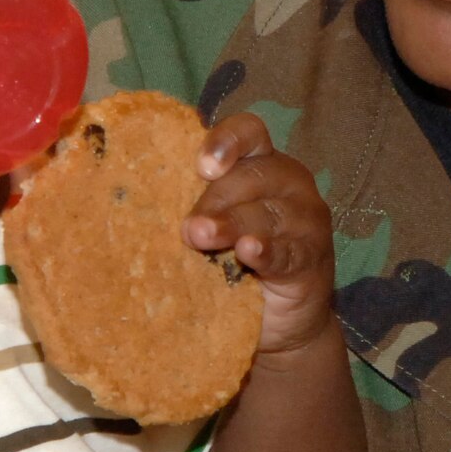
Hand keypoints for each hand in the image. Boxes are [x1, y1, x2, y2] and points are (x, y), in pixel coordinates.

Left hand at [182, 113, 336, 361]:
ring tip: (202, 237)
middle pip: (254, 175)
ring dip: (233, 225)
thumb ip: (194, 207)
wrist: (279, 319)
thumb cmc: (235, 259)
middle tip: (189, 228)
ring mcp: (307, 219)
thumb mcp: (215, 224)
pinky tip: (248, 253)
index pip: (250, 132)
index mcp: (262, 162)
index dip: (226, 141)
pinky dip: (267, 251)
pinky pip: (289, 250)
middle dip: (217, 199)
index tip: (203, 167)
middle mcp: (289, 182)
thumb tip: (137, 202)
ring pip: (270, 213)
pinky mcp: (313, 258)